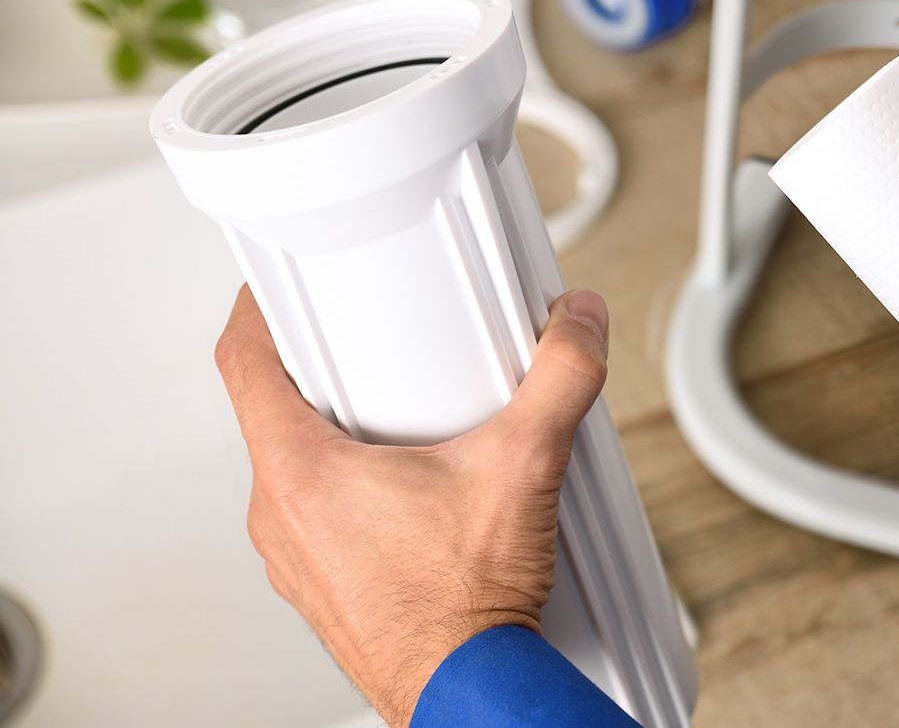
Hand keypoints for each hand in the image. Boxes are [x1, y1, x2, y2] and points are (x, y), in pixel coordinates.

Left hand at [214, 285, 610, 726]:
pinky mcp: (323, 588)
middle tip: (371, 354)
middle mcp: (282, 517)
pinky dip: (354, 495)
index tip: (271, 292)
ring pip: (297, 472)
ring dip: (340, 441)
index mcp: (302, 473)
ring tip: (405, 428)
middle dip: (323, 377)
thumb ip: (559, 381)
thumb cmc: (465, 610)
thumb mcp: (524, 467)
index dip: (255, 312)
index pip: (243, 365)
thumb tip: (574, 327)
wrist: (466, 693)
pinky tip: (415, 500)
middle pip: (273, 415)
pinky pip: (319, 520)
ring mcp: (296, 558)